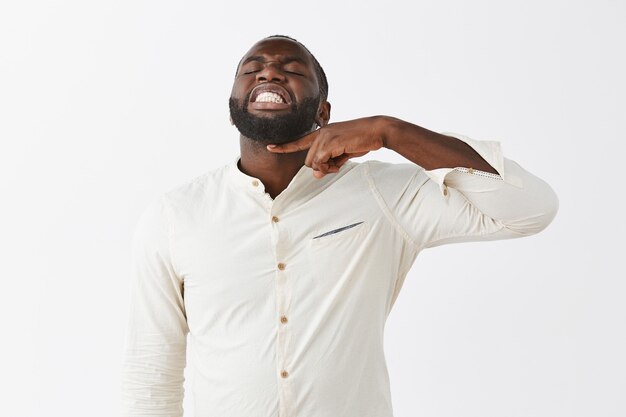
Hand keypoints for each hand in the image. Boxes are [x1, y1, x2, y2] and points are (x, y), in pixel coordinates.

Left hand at [266, 116, 386, 177]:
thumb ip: (329, 163)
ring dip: (326, 168)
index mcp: (322, 133)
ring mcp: (324, 137)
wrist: (377, 130)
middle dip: (321, 168)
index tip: (270, 147)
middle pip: (308, 161)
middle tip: (337, 165)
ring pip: (313, 163)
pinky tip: (341, 161)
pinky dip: (329, 167)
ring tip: (341, 161)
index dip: (284, 146)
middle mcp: (320, 133)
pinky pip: (320, 162)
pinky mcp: (329, 142)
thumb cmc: (362, 140)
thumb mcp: (343, 154)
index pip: (299, 141)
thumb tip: (317, 175)